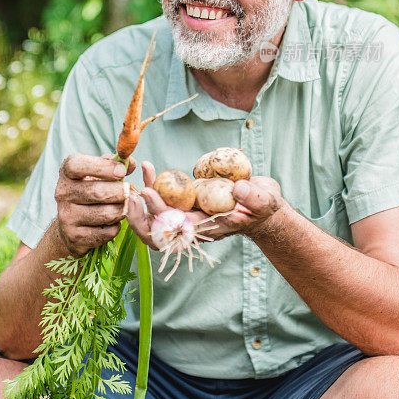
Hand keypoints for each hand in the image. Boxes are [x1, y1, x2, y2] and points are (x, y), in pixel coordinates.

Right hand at [56, 153, 134, 256]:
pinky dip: (115, 227)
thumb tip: (131, 163)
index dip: (102, 167)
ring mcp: (67, 216)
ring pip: (105, 214)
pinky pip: (106, 232)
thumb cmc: (90, 190)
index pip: (78, 165)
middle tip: (129, 192)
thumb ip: (114, 163)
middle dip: (120, 192)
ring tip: (123, 207)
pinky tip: (113, 222)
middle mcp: (63, 193)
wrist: (70, 224)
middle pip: (97, 192)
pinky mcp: (75, 236)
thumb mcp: (98, 172)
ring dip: (121, 210)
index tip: (121, 171)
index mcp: (67, 173)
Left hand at [126, 163, 282, 246]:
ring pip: (156, 214)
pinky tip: (148, 167)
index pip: (176, 231)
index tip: (149, 194)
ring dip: (144, 194)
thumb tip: (237, 189)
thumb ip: (254, 197)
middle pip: (157, 231)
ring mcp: (187, 215)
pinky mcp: (186, 203)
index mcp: (207, 231)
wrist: (262, 204)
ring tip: (142, 168)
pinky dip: (154, 183)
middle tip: (132, 191)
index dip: (158, 216)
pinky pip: (163, 198)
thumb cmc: (264, 206)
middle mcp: (192, 226)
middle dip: (141, 214)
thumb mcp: (265, 201)